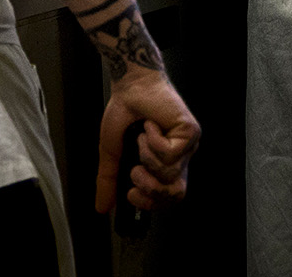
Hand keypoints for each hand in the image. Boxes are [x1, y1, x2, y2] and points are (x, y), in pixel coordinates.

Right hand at [96, 70, 200, 214]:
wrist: (131, 85)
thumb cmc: (126, 112)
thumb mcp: (112, 152)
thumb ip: (109, 180)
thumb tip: (101, 207)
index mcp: (164, 164)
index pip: (167, 197)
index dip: (150, 203)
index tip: (131, 195)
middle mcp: (179, 157)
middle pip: (175, 193)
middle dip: (150, 188)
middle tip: (135, 172)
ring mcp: (187, 146)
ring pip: (169, 173)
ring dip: (146, 156)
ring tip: (140, 137)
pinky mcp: (190, 132)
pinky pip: (170, 153)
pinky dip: (153, 141)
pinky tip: (149, 126)